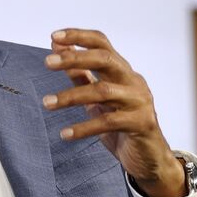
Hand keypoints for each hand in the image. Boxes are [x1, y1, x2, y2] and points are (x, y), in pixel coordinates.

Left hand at [42, 28, 184, 196]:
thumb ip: (82, 75)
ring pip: (103, 91)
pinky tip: (65, 134)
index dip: (79, 37)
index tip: (54, 37)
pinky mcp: (141, 123)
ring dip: (71, 96)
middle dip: (74, 58)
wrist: (150, 159)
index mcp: (123, 72)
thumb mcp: (98, 100)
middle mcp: (133, 81)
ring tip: (46, 103)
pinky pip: (108, 122)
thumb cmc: (122, 126)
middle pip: (105, 59)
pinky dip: (84, 128)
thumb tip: (60, 50)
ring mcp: (140, 101)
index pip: (102, 44)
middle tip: (47, 63)